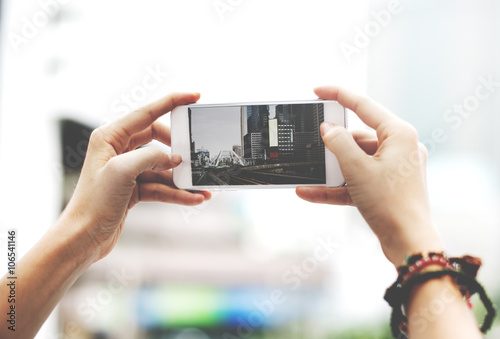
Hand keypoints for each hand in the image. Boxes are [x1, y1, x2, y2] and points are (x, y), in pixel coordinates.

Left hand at [63, 92, 210, 261]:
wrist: (84, 237)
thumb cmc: (95, 202)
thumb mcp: (123, 172)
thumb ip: (152, 157)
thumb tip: (175, 158)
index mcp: (110, 136)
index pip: (147, 113)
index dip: (172, 102)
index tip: (195, 96)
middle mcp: (118, 149)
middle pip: (157, 139)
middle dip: (177, 148)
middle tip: (194, 154)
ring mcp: (127, 170)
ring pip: (162, 167)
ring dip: (181, 178)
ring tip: (202, 186)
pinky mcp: (134, 188)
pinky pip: (160, 185)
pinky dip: (176, 192)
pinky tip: (194, 199)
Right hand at [296, 86, 442, 265]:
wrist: (408, 243)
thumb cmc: (391, 204)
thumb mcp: (357, 169)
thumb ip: (338, 143)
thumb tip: (328, 129)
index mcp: (399, 134)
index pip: (364, 106)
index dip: (338, 95)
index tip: (317, 91)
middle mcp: (399, 148)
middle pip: (357, 137)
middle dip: (332, 146)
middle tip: (311, 146)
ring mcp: (394, 168)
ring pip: (355, 161)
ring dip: (331, 170)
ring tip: (307, 176)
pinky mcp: (386, 187)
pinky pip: (357, 180)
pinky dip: (336, 186)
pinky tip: (309, 192)